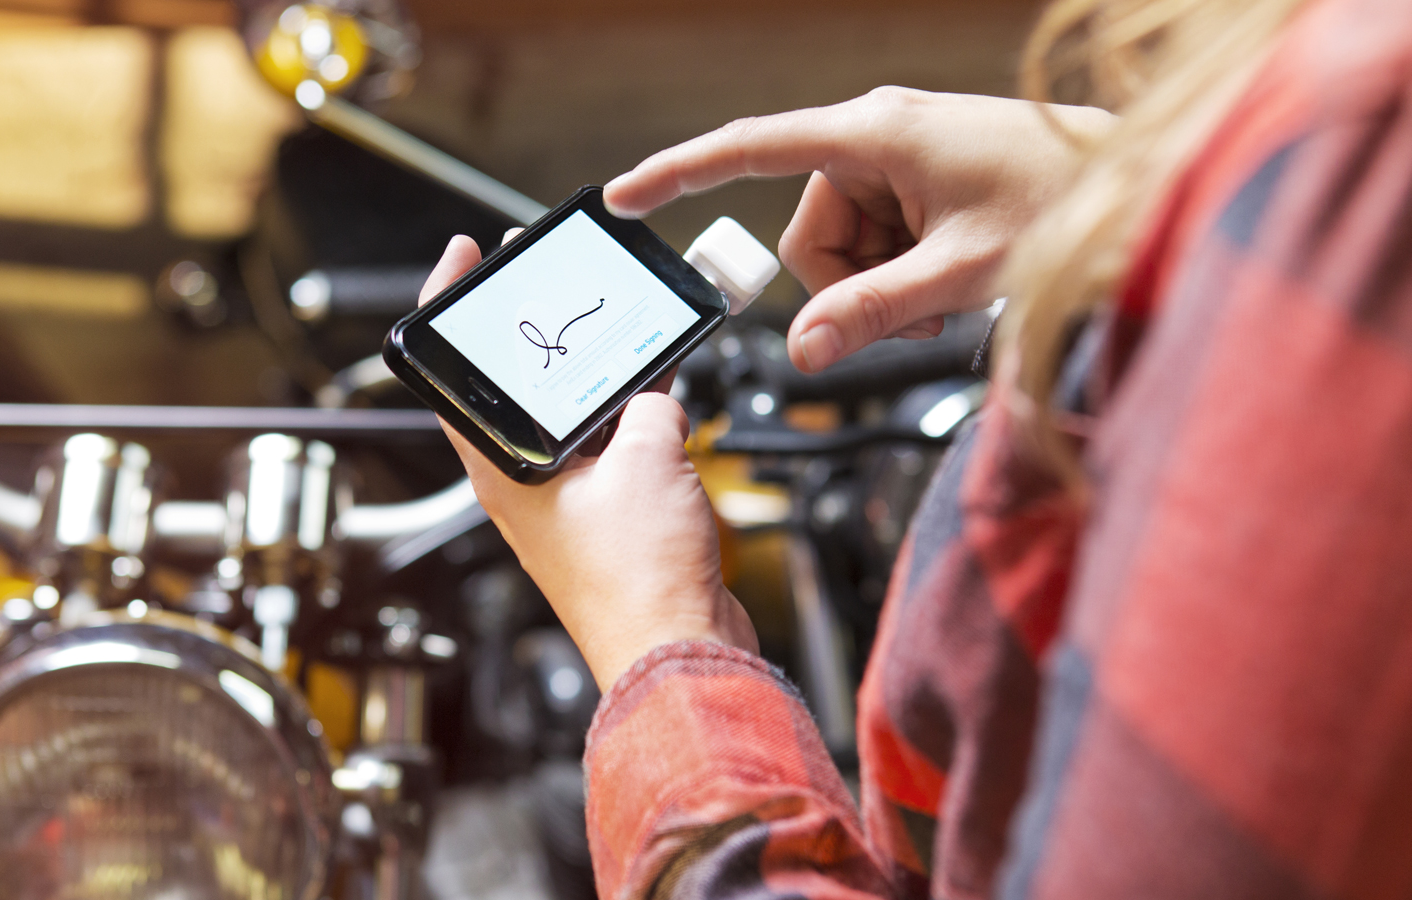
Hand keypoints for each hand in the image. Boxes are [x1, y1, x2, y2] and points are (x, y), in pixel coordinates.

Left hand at [421, 236, 756, 690]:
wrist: (680, 654)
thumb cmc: (638, 582)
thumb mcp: (647, 459)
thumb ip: (648, 406)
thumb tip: (655, 395)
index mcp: (503, 470)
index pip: (454, 376)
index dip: (450, 306)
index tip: (463, 259)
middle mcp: (525, 484)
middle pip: (517, 387)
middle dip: (535, 327)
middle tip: (545, 273)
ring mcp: (567, 502)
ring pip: (575, 416)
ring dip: (598, 373)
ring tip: (619, 324)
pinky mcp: (610, 518)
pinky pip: (617, 448)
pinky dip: (636, 416)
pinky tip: (666, 387)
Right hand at [604, 87, 1113, 371]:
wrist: (1140, 186)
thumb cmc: (1069, 205)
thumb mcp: (961, 273)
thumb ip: (872, 313)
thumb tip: (802, 351)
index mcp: (877, 133)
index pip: (751, 149)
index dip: (680, 173)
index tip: (624, 196)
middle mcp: (879, 134)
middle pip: (807, 230)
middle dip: (846, 283)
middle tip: (916, 306)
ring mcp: (900, 156)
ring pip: (840, 245)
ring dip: (879, 282)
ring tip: (948, 288)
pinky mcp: (919, 179)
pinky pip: (874, 240)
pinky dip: (900, 271)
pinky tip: (951, 274)